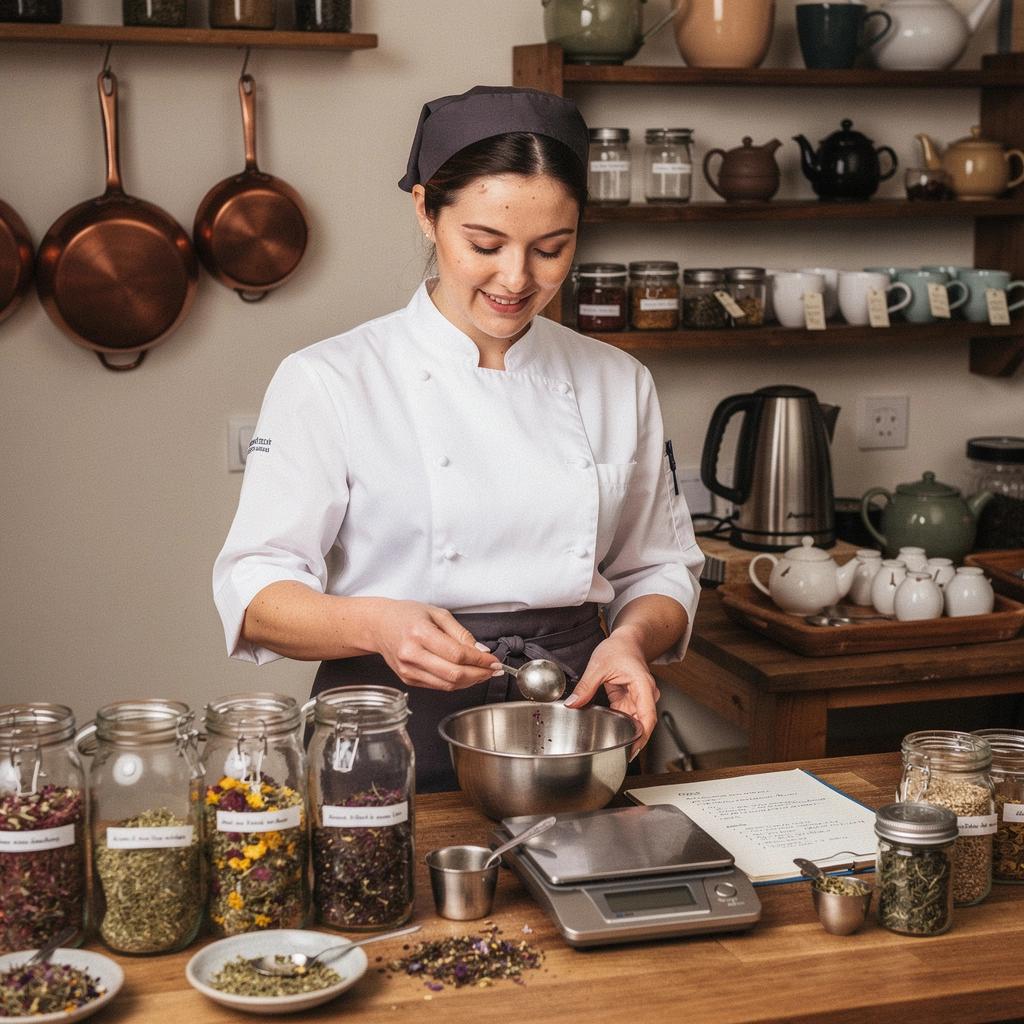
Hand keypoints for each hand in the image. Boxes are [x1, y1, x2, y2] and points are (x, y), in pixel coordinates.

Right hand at [367, 600, 499, 690]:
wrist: (379, 625)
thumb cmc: (406, 615)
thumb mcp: (437, 614)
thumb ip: (461, 633)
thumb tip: (481, 651)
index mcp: (420, 634)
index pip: (458, 654)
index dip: (480, 661)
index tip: (494, 661)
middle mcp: (412, 655)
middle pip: (454, 674)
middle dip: (479, 674)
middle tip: (493, 670)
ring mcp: (408, 670)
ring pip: (448, 685)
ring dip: (470, 681)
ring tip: (482, 673)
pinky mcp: (407, 679)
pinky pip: (438, 686)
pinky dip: (455, 683)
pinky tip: (465, 674)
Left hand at [563, 629, 659, 759]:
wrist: (626, 641)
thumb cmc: (619, 649)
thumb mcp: (598, 666)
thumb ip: (585, 686)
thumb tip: (572, 703)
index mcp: (643, 686)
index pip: (647, 717)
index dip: (642, 736)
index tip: (633, 750)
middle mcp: (645, 695)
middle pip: (642, 723)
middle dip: (631, 738)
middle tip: (616, 752)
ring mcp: (639, 699)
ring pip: (633, 722)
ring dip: (623, 731)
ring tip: (608, 742)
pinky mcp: (630, 700)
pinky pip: (626, 716)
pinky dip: (617, 723)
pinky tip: (607, 729)